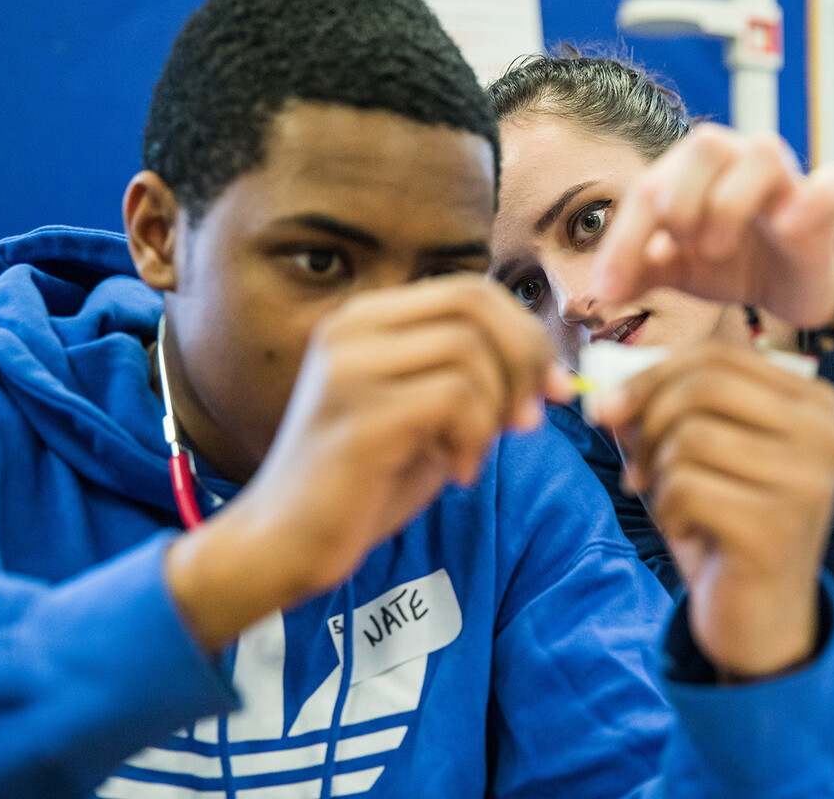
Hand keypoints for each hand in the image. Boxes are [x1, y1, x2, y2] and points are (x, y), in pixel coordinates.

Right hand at [167, 276, 567, 651]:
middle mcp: (351, 329)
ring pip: (468, 352)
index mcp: (365, 320)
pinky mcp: (360, 415)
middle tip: (529, 418)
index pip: (470, 291)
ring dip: (494, 411)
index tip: (550, 387)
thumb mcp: (427, 420)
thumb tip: (548, 374)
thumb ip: (476, 386)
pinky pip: (454, 399)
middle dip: (523, 358)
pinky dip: (475, 439)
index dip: (524, 333)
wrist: (283, 543)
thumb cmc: (361, 484)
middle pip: (474, 304)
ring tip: (471, 456)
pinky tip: (456, 472)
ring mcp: (350, 368)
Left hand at [592, 124, 833, 327]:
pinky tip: (787, 226)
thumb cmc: (730, 263)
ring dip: (730, 201)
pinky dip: (813, 199)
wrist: (790, 285)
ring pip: (761, 153)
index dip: (624, 239)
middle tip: (678, 245)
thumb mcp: (677, 271)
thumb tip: (599, 290)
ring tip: (716, 249)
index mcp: (692, 171)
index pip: (650, 189)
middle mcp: (737, 160)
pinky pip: (833, 182)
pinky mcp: (827, 202)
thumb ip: (639, 272)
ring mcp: (786, 176)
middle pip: (704, 144)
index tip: (608, 289)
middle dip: (680, 197)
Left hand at [593, 341, 833, 677]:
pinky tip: (684, 530)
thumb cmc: (727, 525)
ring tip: (667, 501)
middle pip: (705, 385)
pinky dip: (667, 509)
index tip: (606, 407)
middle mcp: (826, 436)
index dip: (651, 373)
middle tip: (633, 464)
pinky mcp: (777, 528)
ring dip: (660, 472)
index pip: (720, 355)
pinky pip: (687, 487)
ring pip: (692, 435)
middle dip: (648, 418)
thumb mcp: (703, 455)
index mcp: (815, 405)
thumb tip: (604, 388)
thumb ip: (665, 410)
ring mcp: (808, 482)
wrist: (761, 619)